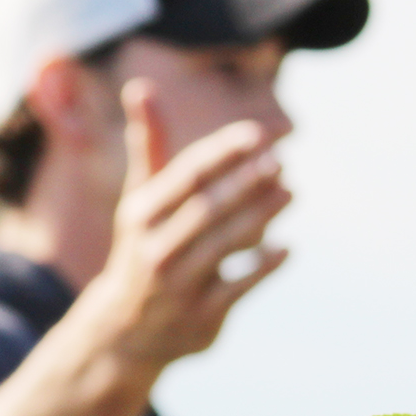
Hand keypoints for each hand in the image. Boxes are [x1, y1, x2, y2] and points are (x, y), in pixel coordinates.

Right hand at [68, 80, 289, 375]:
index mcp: (141, 214)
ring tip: (292, 192)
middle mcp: (155, 249)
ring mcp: (177, 286)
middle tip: (280, 161)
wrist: (124, 330)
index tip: (257, 134)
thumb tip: (141, 85)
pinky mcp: (200, 317)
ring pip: (223, 246)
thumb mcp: (139, 198)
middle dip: (244, 183)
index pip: (186, 176)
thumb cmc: (142, 246)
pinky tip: (288, 247)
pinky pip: (237, 287)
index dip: (223, 153)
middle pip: (206, 209)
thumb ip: (149, 144)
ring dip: (259, 217)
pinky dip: (263, 267)